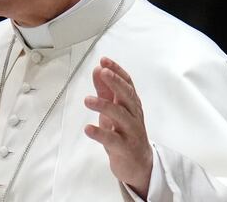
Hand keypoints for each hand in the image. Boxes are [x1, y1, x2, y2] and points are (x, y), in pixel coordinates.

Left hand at [84, 57, 152, 199]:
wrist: (139, 164)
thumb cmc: (125, 133)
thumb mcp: (114, 110)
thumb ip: (105, 91)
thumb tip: (98, 70)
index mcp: (132, 105)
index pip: (127, 84)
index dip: (117, 71)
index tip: (104, 61)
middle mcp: (134, 115)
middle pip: (127, 96)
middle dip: (115, 83)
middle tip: (103, 72)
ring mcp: (131, 132)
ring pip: (120, 116)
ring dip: (104, 106)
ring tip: (87, 100)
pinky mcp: (124, 148)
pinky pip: (112, 140)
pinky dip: (100, 133)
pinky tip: (87, 128)